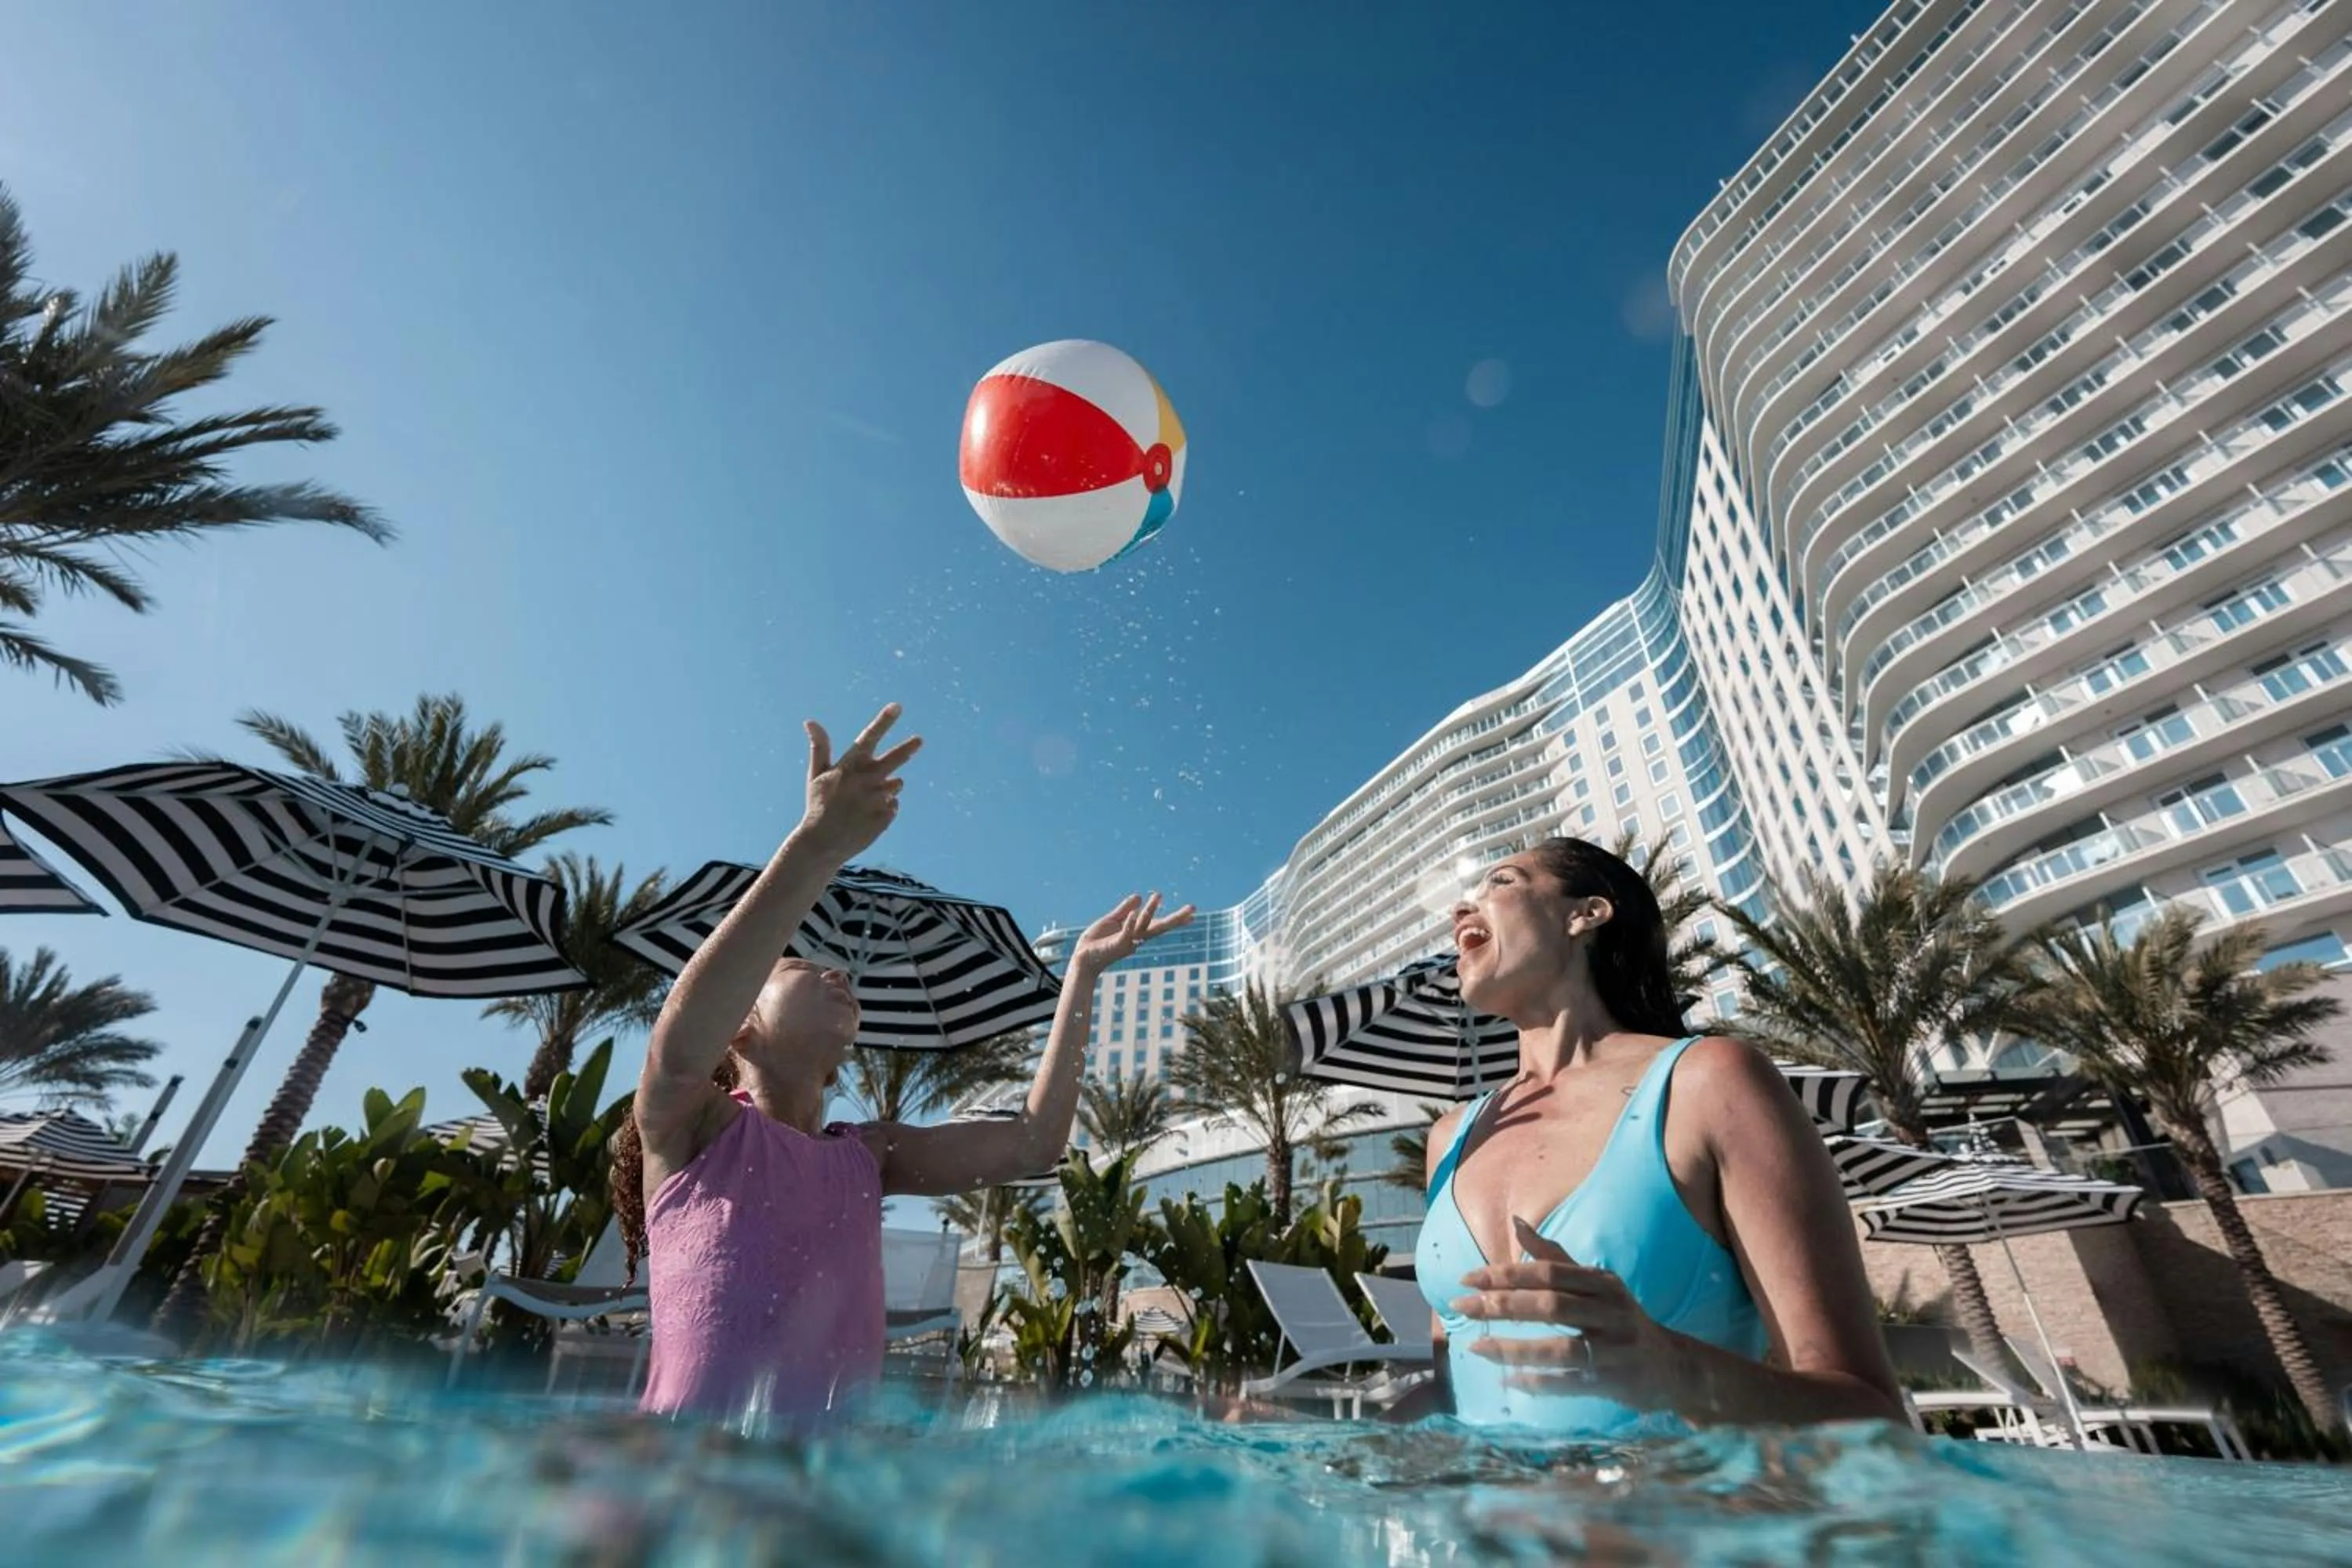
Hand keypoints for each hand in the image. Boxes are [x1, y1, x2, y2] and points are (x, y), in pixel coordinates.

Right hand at [801, 703, 922, 861]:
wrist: (822, 843)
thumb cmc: (818, 805)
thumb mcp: (816, 775)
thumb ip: (819, 747)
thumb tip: (810, 721)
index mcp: (849, 766)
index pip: (869, 737)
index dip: (884, 720)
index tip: (897, 706)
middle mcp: (866, 779)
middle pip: (895, 758)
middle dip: (908, 748)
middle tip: (919, 740)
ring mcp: (877, 798)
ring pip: (895, 784)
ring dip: (886, 788)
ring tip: (863, 802)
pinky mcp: (886, 815)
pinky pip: (893, 805)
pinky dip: (884, 808)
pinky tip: (866, 816)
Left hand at [1068, 892, 1194, 976]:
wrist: (1082, 959)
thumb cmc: (1097, 942)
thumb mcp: (1112, 920)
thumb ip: (1124, 909)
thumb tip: (1138, 896)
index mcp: (1136, 932)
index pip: (1159, 923)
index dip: (1175, 919)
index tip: (1193, 914)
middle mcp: (1136, 938)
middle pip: (1160, 927)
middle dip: (1176, 919)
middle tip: (1192, 909)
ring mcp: (1127, 942)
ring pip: (1143, 926)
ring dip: (1150, 911)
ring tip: (1157, 895)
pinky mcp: (1116, 945)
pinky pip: (1126, 933)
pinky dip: (1131, 923)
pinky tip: (1136, 911)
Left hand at [1453, 1217, 1685, 1409]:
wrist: (1673, 1366)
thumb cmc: (1620, 1320)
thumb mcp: (1596, 1284)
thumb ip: (1555, 1257)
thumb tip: (1517, 1223)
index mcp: (1602, 1283)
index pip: (1548, 1272)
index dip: (1507, 1274)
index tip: (1467, 1279)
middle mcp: (1611, 1311)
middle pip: (1551, 1305)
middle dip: (1502, 1305)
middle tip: (1461, 1307)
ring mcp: (1616, 1349)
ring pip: (1560, 1348)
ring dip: (1515, 1349)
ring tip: (1476, 1347)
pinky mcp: (1617, 1382)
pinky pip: (1572, 1383)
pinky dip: (1540, 1383)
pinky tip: (1509, 1382)